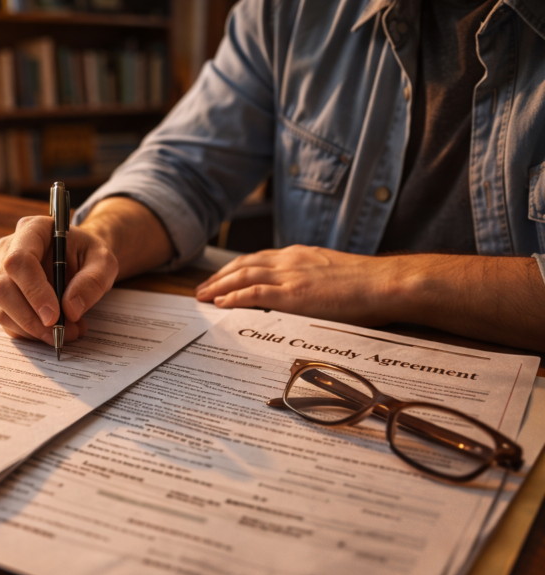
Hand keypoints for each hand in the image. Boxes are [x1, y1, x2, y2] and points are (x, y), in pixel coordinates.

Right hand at [0, 215, 118, 344]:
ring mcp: (2, 274)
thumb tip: (70, 309)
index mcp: (32, 230)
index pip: (19, 260)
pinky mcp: (5, 297)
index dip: (33, 291)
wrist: (82, 259)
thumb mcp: (104, 262)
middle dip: (30, 318)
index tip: (54, 316)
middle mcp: (9, 250)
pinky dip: (31, 334)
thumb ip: (92, 281)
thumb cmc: (90, 255)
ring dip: (33, 330)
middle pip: (2, 288)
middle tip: (60, 333)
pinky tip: (54, 331)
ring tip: (68, 332)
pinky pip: (8, 321)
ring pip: (2, 309)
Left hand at [195, 245, 399, 325]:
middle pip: (244, 265)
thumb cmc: (371, 285)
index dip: (235, 268)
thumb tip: (308, 296)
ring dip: (218, 287)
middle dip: (219, 277)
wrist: (387, 283)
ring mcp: (291, 277)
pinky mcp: (294, 295)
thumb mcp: (335, 276)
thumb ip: (315, 282)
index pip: (258, 259)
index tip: (221, 278)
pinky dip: (233, 298)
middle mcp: (291, 261)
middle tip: (202, 289)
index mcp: (301, 256)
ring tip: (202, 297)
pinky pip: (254, 294)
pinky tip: (220, 304)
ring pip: (243, 277)